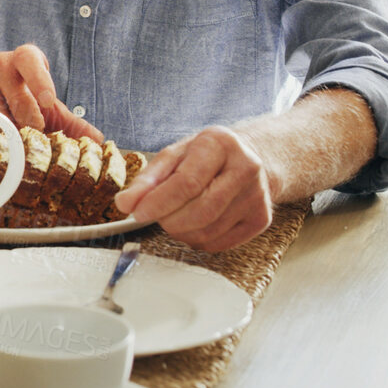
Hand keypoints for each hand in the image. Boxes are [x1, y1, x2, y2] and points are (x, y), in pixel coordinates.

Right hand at [0, 45, 101, 140]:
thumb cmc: (24, 103)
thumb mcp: (49, 112)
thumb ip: (72, 125)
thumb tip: (99, 141)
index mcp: (27, 58)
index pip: (31, 60)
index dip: (40, 80)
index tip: (49, 102)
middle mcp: (2, 60)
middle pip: (14, 90)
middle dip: (25, 116)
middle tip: (30, 132)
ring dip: (3, 126)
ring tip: (9, 136)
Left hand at [113, 126, 273, 251]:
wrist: (249, 158)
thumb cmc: (206, 156)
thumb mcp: (174, 156)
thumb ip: (147, 179)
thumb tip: (125, 204)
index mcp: (220, 144)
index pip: (187, 182)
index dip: (159, 203)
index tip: (138, 213)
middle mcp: (246, 169)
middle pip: (201, 211)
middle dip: (169, 220)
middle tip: (156, 215)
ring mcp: (258, 196)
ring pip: (208, 231)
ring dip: (181, 231)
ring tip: (174, 216)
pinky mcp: (262, 219)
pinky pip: (219, 243)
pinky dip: (197, 239)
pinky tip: (194, 224)